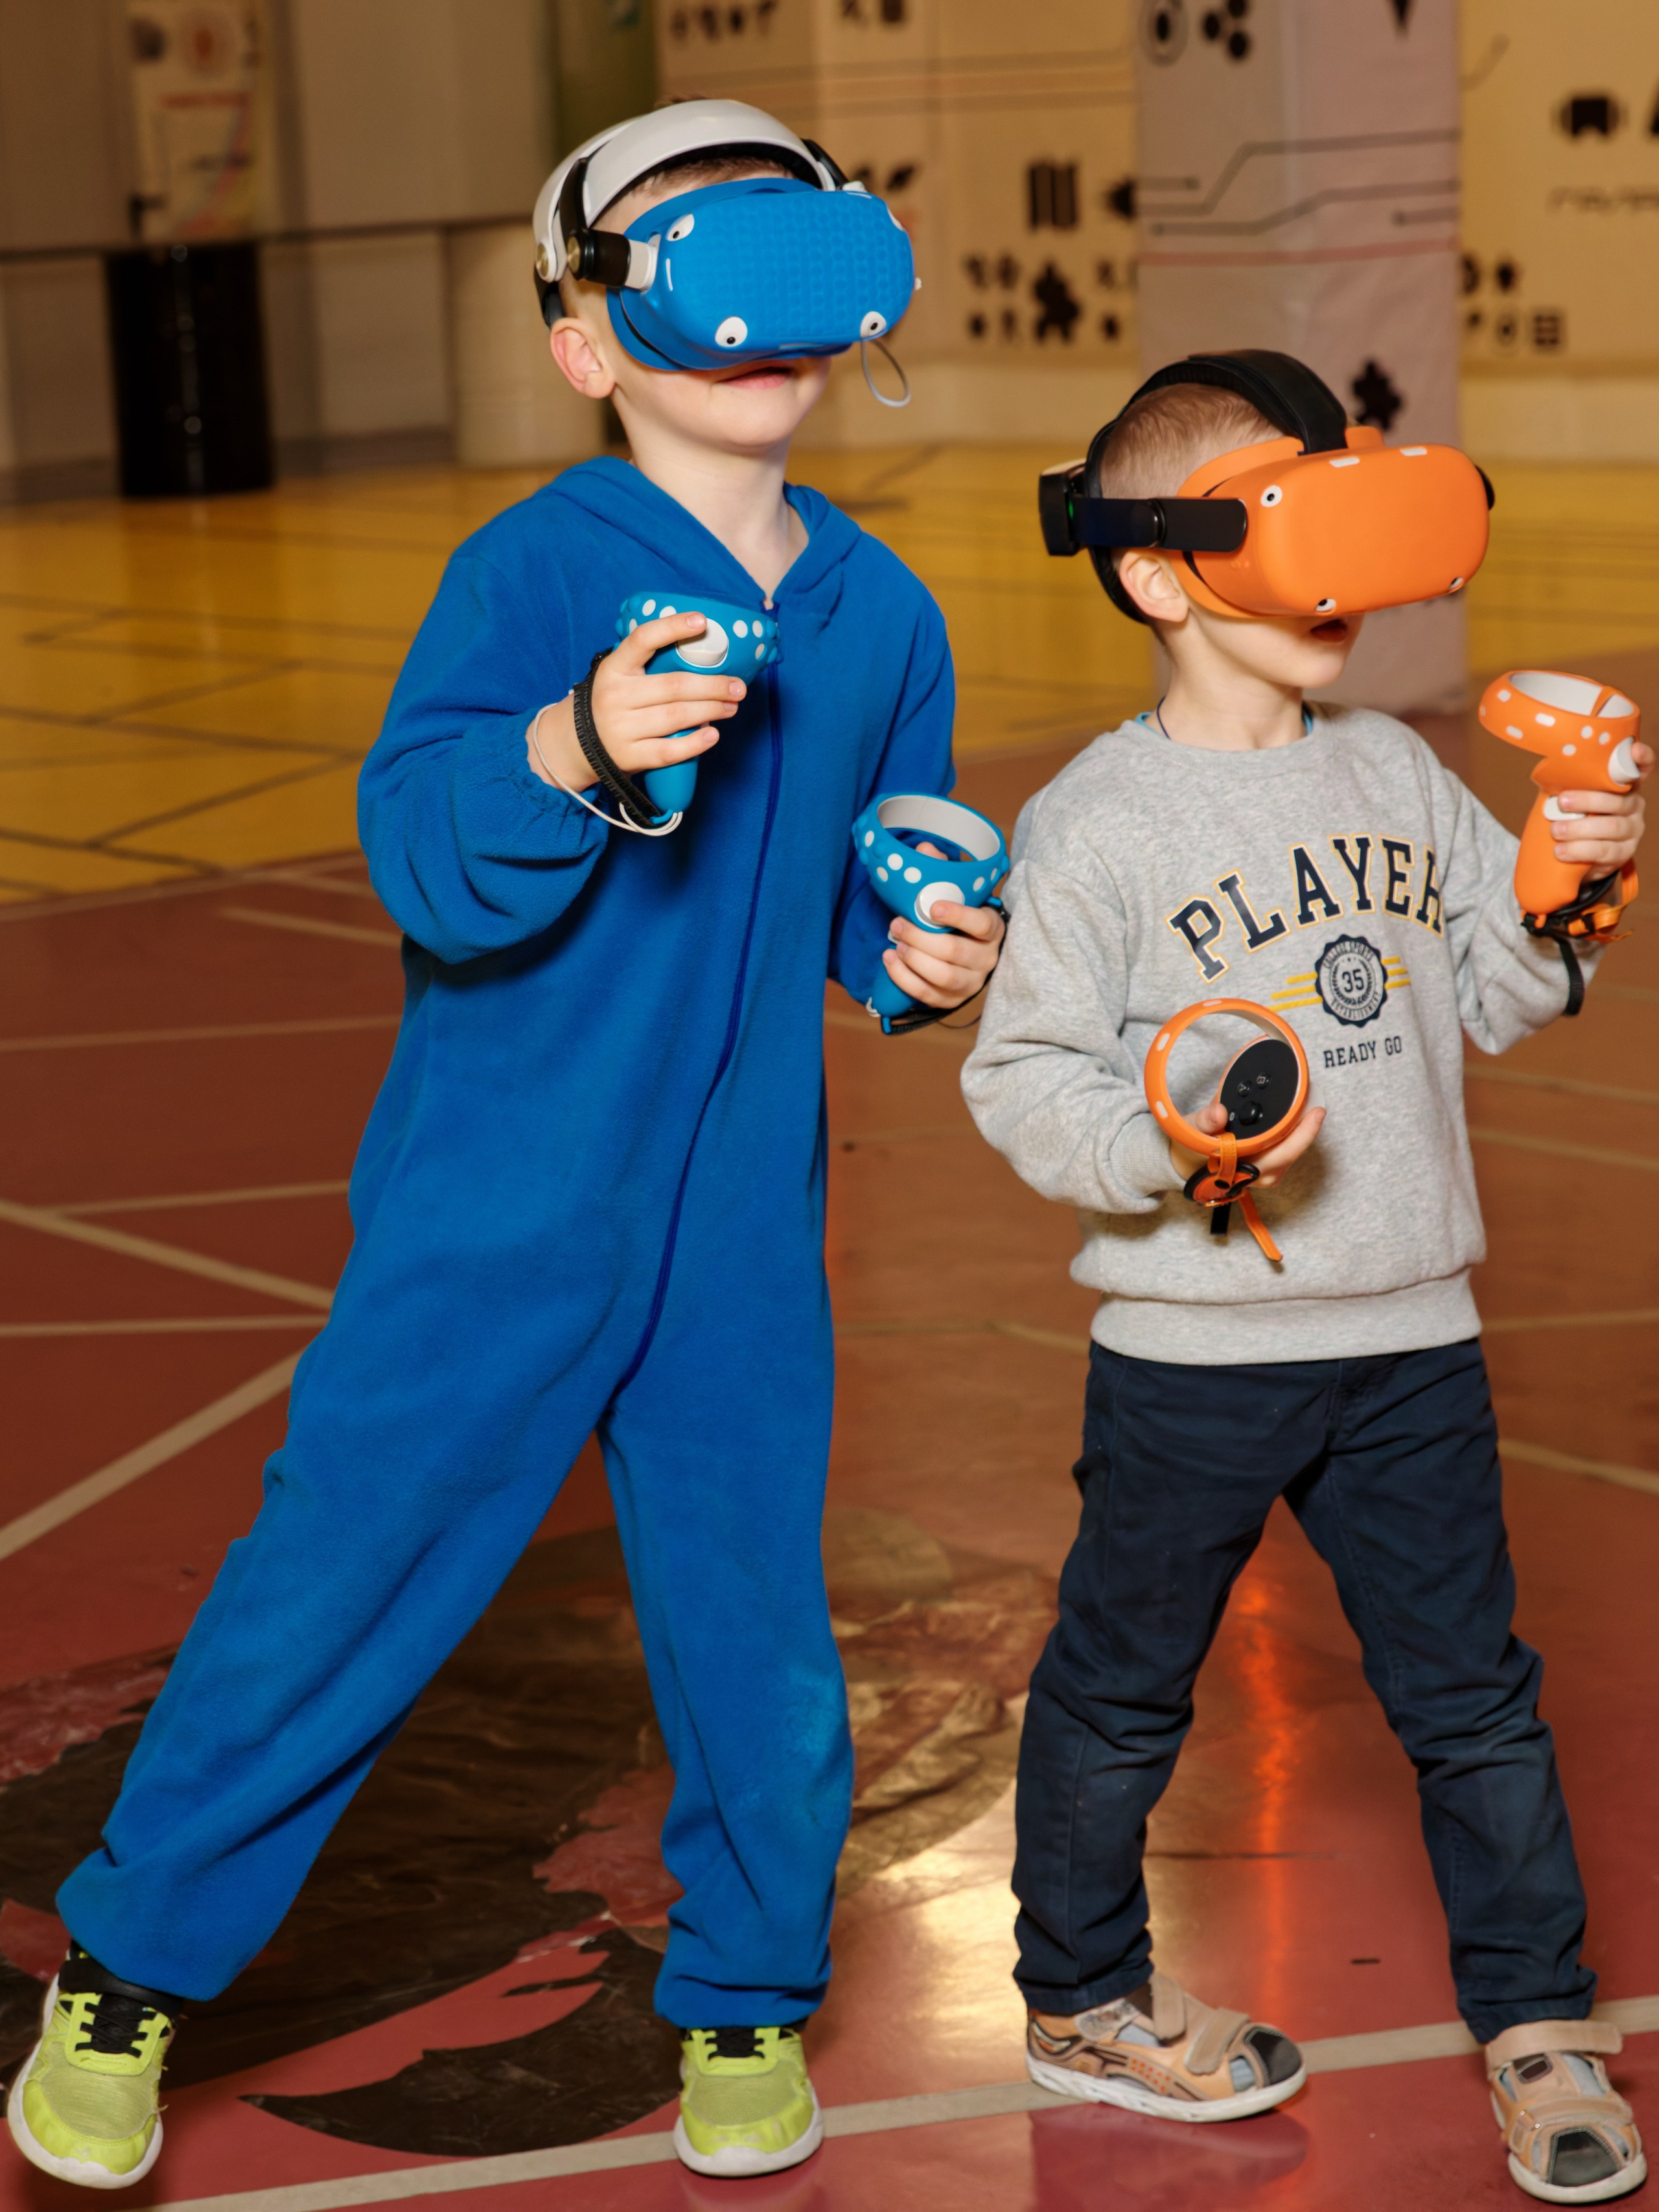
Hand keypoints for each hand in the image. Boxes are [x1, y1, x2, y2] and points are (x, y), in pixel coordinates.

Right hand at [527, 611, 746, 793]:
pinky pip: (669, 751)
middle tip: (738, 687)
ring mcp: (620, 728)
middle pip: (674, 686)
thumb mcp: (618, 676)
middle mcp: (615, 696)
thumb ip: (647, 665)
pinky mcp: (628, 756)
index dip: (672, 627)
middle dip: (713, 685)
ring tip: (731, 707)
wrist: (575, 745)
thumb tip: (701, 652)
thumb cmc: (611, 703)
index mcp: (614, 668)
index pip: (643, 639)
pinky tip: (713, 735)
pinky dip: (695, 743)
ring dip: (711, 711)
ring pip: (676, 716)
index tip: (702, 622)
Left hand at [881, 842, 1006, 1012]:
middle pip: (954, 952)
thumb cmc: (958, 919)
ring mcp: (971, 983)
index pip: (982, 924)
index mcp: (993, 929)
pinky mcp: (952, 1000)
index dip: (959, 916)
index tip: (933, 907)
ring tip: (895, 943)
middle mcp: (987, 959)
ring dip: (913, 958)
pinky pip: (927, 994)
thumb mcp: (956, 893)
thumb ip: (941, 871)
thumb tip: (923, 849)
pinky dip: (904, 978)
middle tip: (897, 923)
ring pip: (942, 975)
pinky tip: (890, 960)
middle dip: (921, 937)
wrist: (961, 954)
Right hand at [1168, 1098, 1325, 1189]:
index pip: (1283, 1153)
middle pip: (1292, 1153)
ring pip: (1290, 1154)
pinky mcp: (1262, 1169)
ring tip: (1307, 1110)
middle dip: (1307, 1129)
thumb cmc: (1189, 1149)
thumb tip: (1219, 1113)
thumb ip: (1204, 1121)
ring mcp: (1261, 1175)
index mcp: (1242, 1169)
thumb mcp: (1191, 1131)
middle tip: (1316, 1103)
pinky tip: (1294, 1121)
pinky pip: (1284, 1153)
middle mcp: (1256, 1176)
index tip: (1317, 1112)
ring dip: (1300, 1133)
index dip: (1304, 1133)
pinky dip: (1291, 1137)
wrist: (1183, 1164)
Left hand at [1552, 741, 1651, 871]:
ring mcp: (1632, 830)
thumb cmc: (1576, 817)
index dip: (1642, 759)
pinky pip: (1605, 851)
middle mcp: (1634, 805)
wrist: (1581, 855)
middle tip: (1561, 802)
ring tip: (1556, 830)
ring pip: (1611, 827)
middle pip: (1617, 801)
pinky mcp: (1624, 853)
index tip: (1634, 750)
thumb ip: (1571, 784)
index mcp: (1624, 786)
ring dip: (1579, 829)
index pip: (1641, 768)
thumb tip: (1545, 772)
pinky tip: (1561, 850)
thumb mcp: (1575, 797)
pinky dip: (1580, 851)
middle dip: (1587, 800)